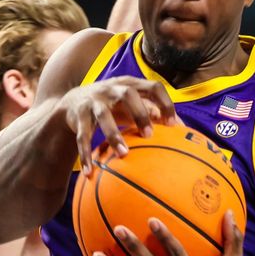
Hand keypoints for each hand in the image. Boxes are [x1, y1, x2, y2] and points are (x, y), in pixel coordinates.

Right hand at [60, 76, 177, 175]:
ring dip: (114, 134)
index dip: (165, 103)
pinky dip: (85, 153)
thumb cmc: (112, 105)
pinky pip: (82, 135)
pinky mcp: (78, 115)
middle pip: (128, 94)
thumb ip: (152, 112)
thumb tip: (181, 129)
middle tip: (149, 136)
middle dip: (140, 113)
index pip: (152, 87)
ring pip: (103, 115)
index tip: (173, 125)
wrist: (73, 101)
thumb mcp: (131, 105)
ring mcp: (93, 101)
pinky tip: (90, 171)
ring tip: (123, 154)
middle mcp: (111, 89)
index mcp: (129, 85)